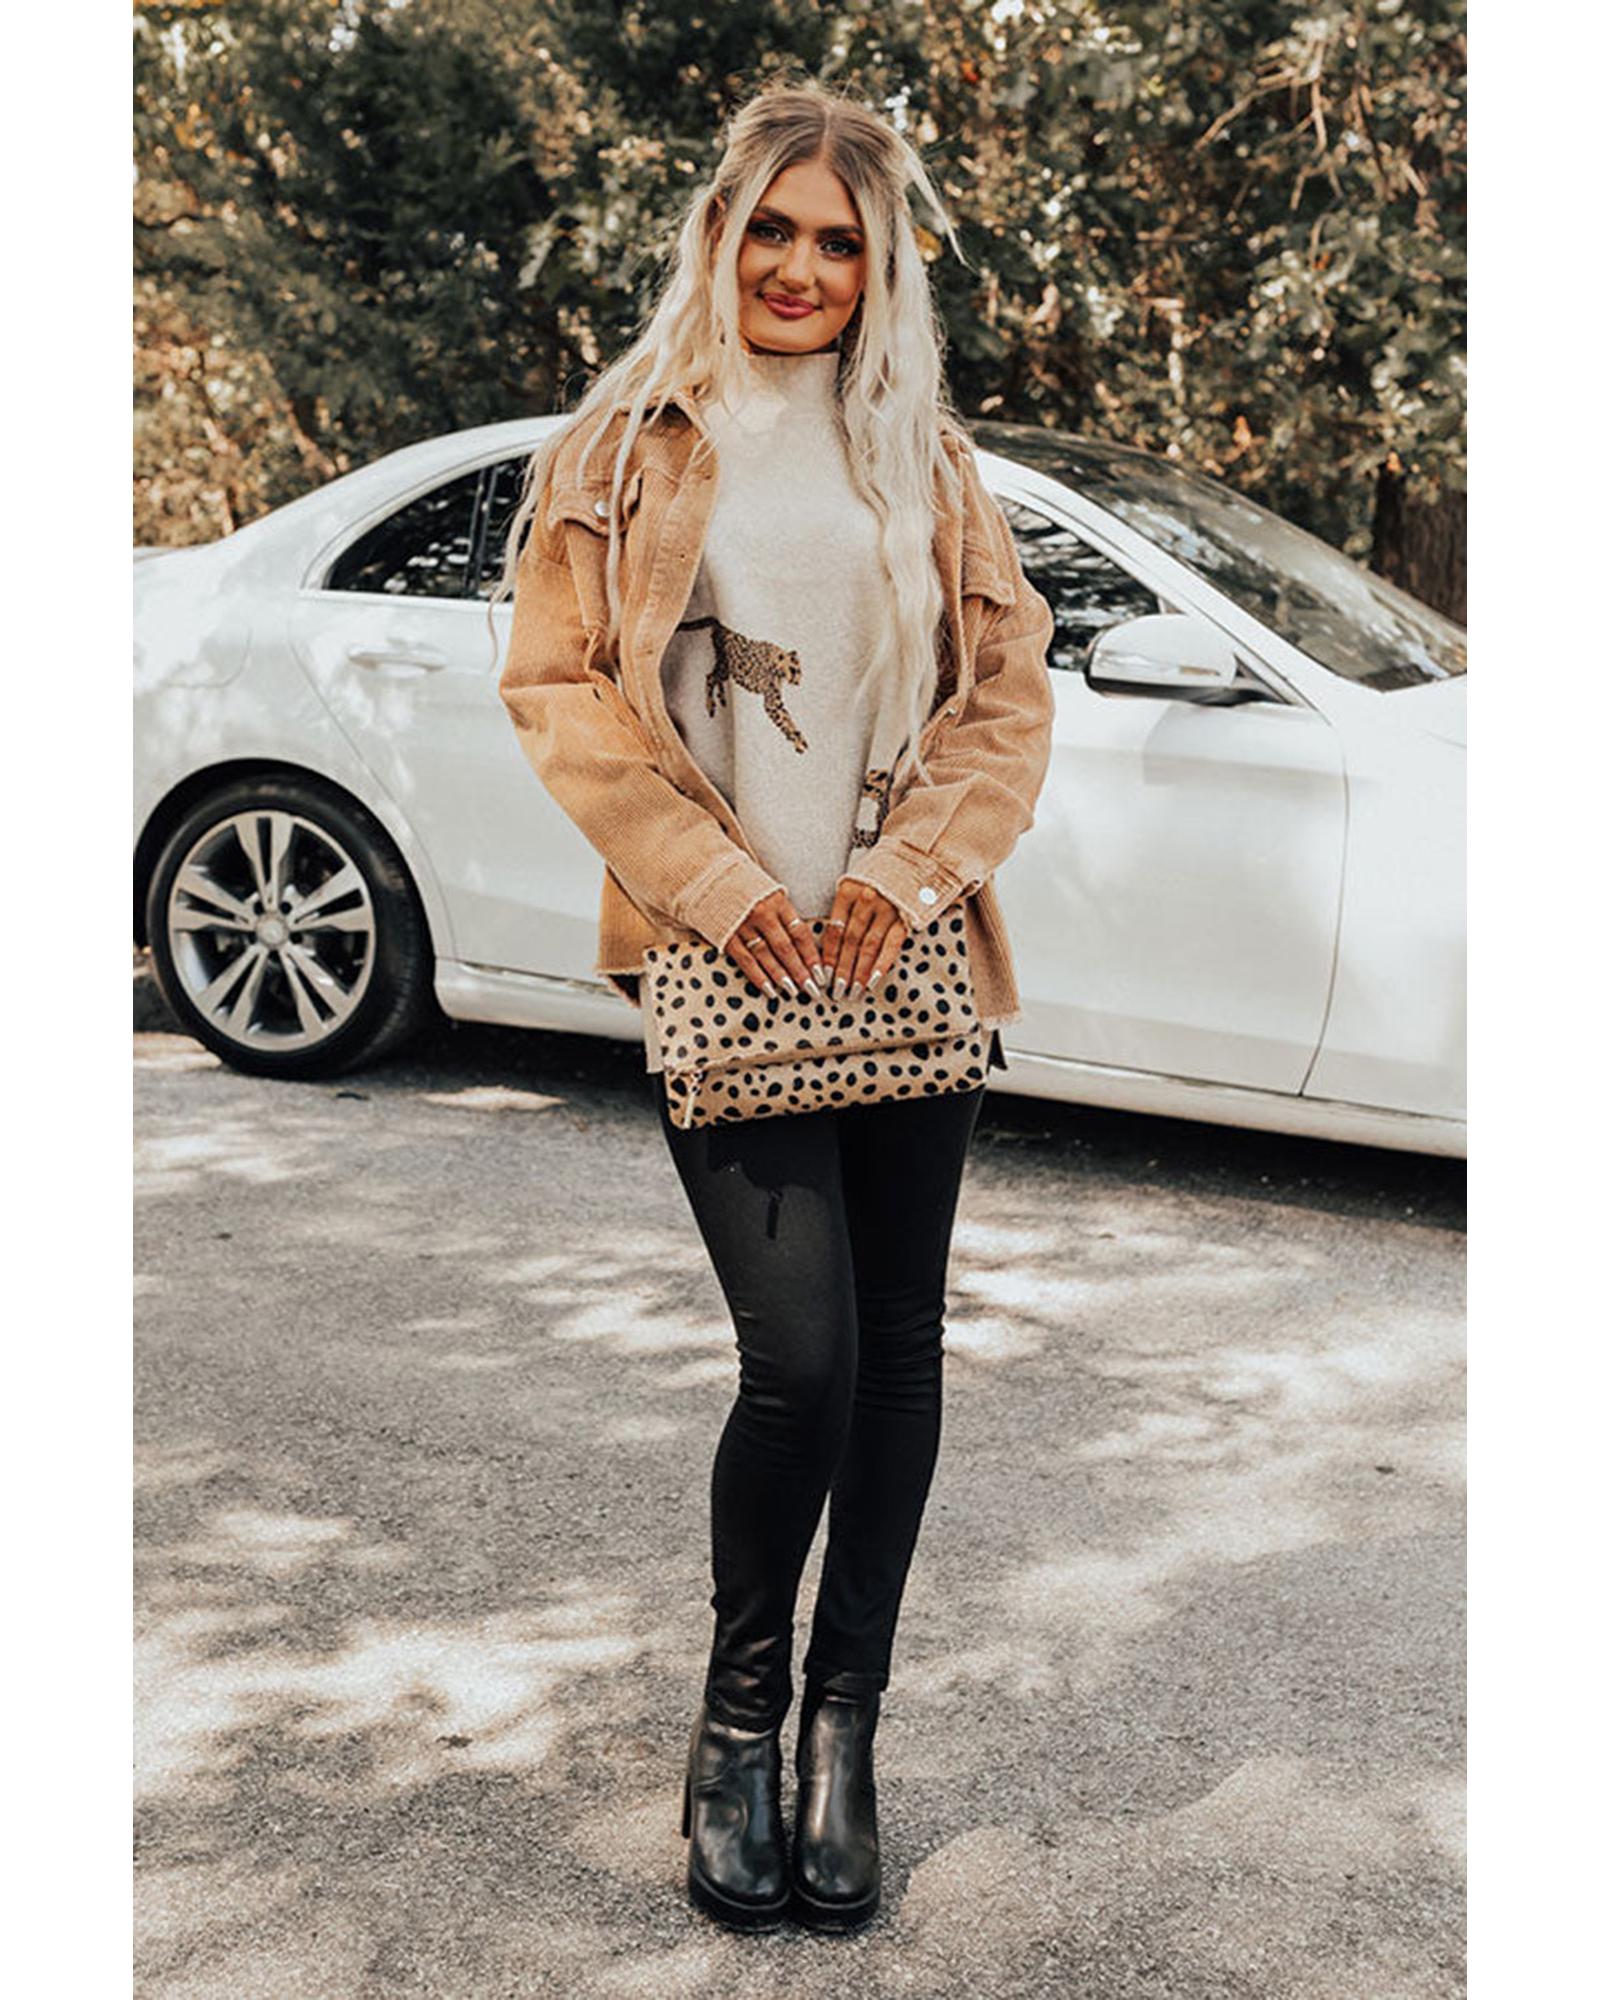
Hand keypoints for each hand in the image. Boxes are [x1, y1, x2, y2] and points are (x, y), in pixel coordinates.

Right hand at [721, 887, 826, 999]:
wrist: (708, 874)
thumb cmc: (745, 886)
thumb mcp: (770, 891)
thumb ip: (785, 914)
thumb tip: (804, 943)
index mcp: (777, 901)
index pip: (800, 933)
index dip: (812, 955)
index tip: (821, 974)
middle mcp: (762, 914)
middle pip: (785, 947)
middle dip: (800, 971)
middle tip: (812, 990)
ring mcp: (742, 925)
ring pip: (766, 956)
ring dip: (781, 976)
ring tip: (793, 992)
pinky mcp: (726, 935)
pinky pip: (745, 960)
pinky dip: (758, 976)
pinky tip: (770, 990)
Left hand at [822, 877, 908, 1000]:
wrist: (916, 855)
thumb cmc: (880, 873)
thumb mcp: (856, 882)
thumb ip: (844, 909)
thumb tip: (832, 944)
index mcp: (847, 891)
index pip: (834, 931)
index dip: (828, 956)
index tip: (823, 976)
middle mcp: (865, 900)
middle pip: (849, 942)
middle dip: (842, 969)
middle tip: (836, 992)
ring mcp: (887, 908)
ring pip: (868, 946)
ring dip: (859, 972)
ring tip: (853, 991)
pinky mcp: (905, 915)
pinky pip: (892, 944)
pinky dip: (881, 964)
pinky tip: (872, 980)